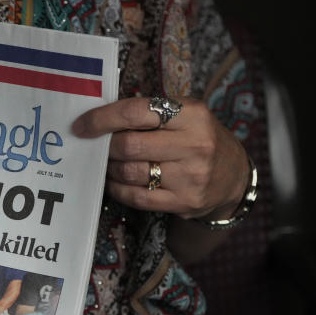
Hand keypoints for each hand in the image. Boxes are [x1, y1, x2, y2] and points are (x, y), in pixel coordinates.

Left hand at [72, 97, 248, 219]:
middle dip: (105, 147)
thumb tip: (99, 119)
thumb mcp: (186, 115)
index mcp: (192, 114)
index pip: (136, 112)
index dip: (102, 119)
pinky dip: (118, 188)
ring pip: (130, 172)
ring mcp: (190, 176)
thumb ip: (150, 113)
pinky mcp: (184, 201)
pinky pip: (136, 197)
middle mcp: (194, 144)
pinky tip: (116, 181)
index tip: (81, 126)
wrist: (233, 176)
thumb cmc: (199, 138)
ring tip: (109, 164)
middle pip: (129, 145)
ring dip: (110, 168)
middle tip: (98, 147)